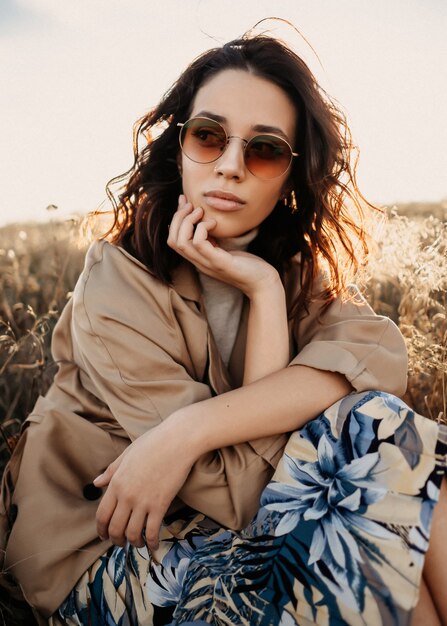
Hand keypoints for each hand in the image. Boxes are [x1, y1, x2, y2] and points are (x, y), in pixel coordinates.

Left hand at [94, 421, 193, 549]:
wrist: (177, 440)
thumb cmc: (154, 443)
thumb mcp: (127, 454)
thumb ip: (111, 471)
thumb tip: (96, 483)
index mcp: (116, 482)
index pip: (102, 514)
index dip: (101, 530)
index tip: (105, 535)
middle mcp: (126, 495)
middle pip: (115, 528)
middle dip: (116, 540)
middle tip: (120, 543)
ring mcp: (143, 501)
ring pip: (132, 533)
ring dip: (134, 543)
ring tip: (138, 543)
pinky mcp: (160, 505)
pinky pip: (152, 531)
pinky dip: (151, 542)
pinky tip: (153, 544)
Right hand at [167, 195, 280, 298]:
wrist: (263, 283)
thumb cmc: (248, 265)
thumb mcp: (226, 249)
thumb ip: (214, 239)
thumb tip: (207, 219)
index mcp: (198, 259)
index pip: (174, 240)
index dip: (175, 220)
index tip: (185, 202)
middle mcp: (199, 262)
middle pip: (173, 240)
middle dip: (178, 218)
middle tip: (191, 205)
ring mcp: (207, 264)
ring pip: (180, 242)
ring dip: (187, 221)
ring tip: (200, 211)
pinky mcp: (219, 263)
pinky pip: (199, 243)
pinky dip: (202, 228)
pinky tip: (214, 223)